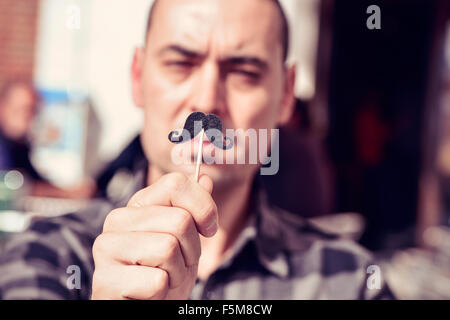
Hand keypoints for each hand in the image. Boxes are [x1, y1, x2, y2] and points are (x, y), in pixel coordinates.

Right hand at [91, 172, 217, 298]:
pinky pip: (156, 281)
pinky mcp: (105, 280)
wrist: (147, 305)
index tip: (208, 229)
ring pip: (168, 248)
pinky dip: (162, 292)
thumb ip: (194, 208)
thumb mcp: (188, 238)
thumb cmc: (167, 271)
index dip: (203, 207)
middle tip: (178, 263)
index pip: (175, 184)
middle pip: (179, 220)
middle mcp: (118, 220)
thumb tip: (205, 178)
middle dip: (191, 249)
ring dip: (177, 272)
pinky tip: (149, 293)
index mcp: (138, 204)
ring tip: (164, 278)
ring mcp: (106, 248)